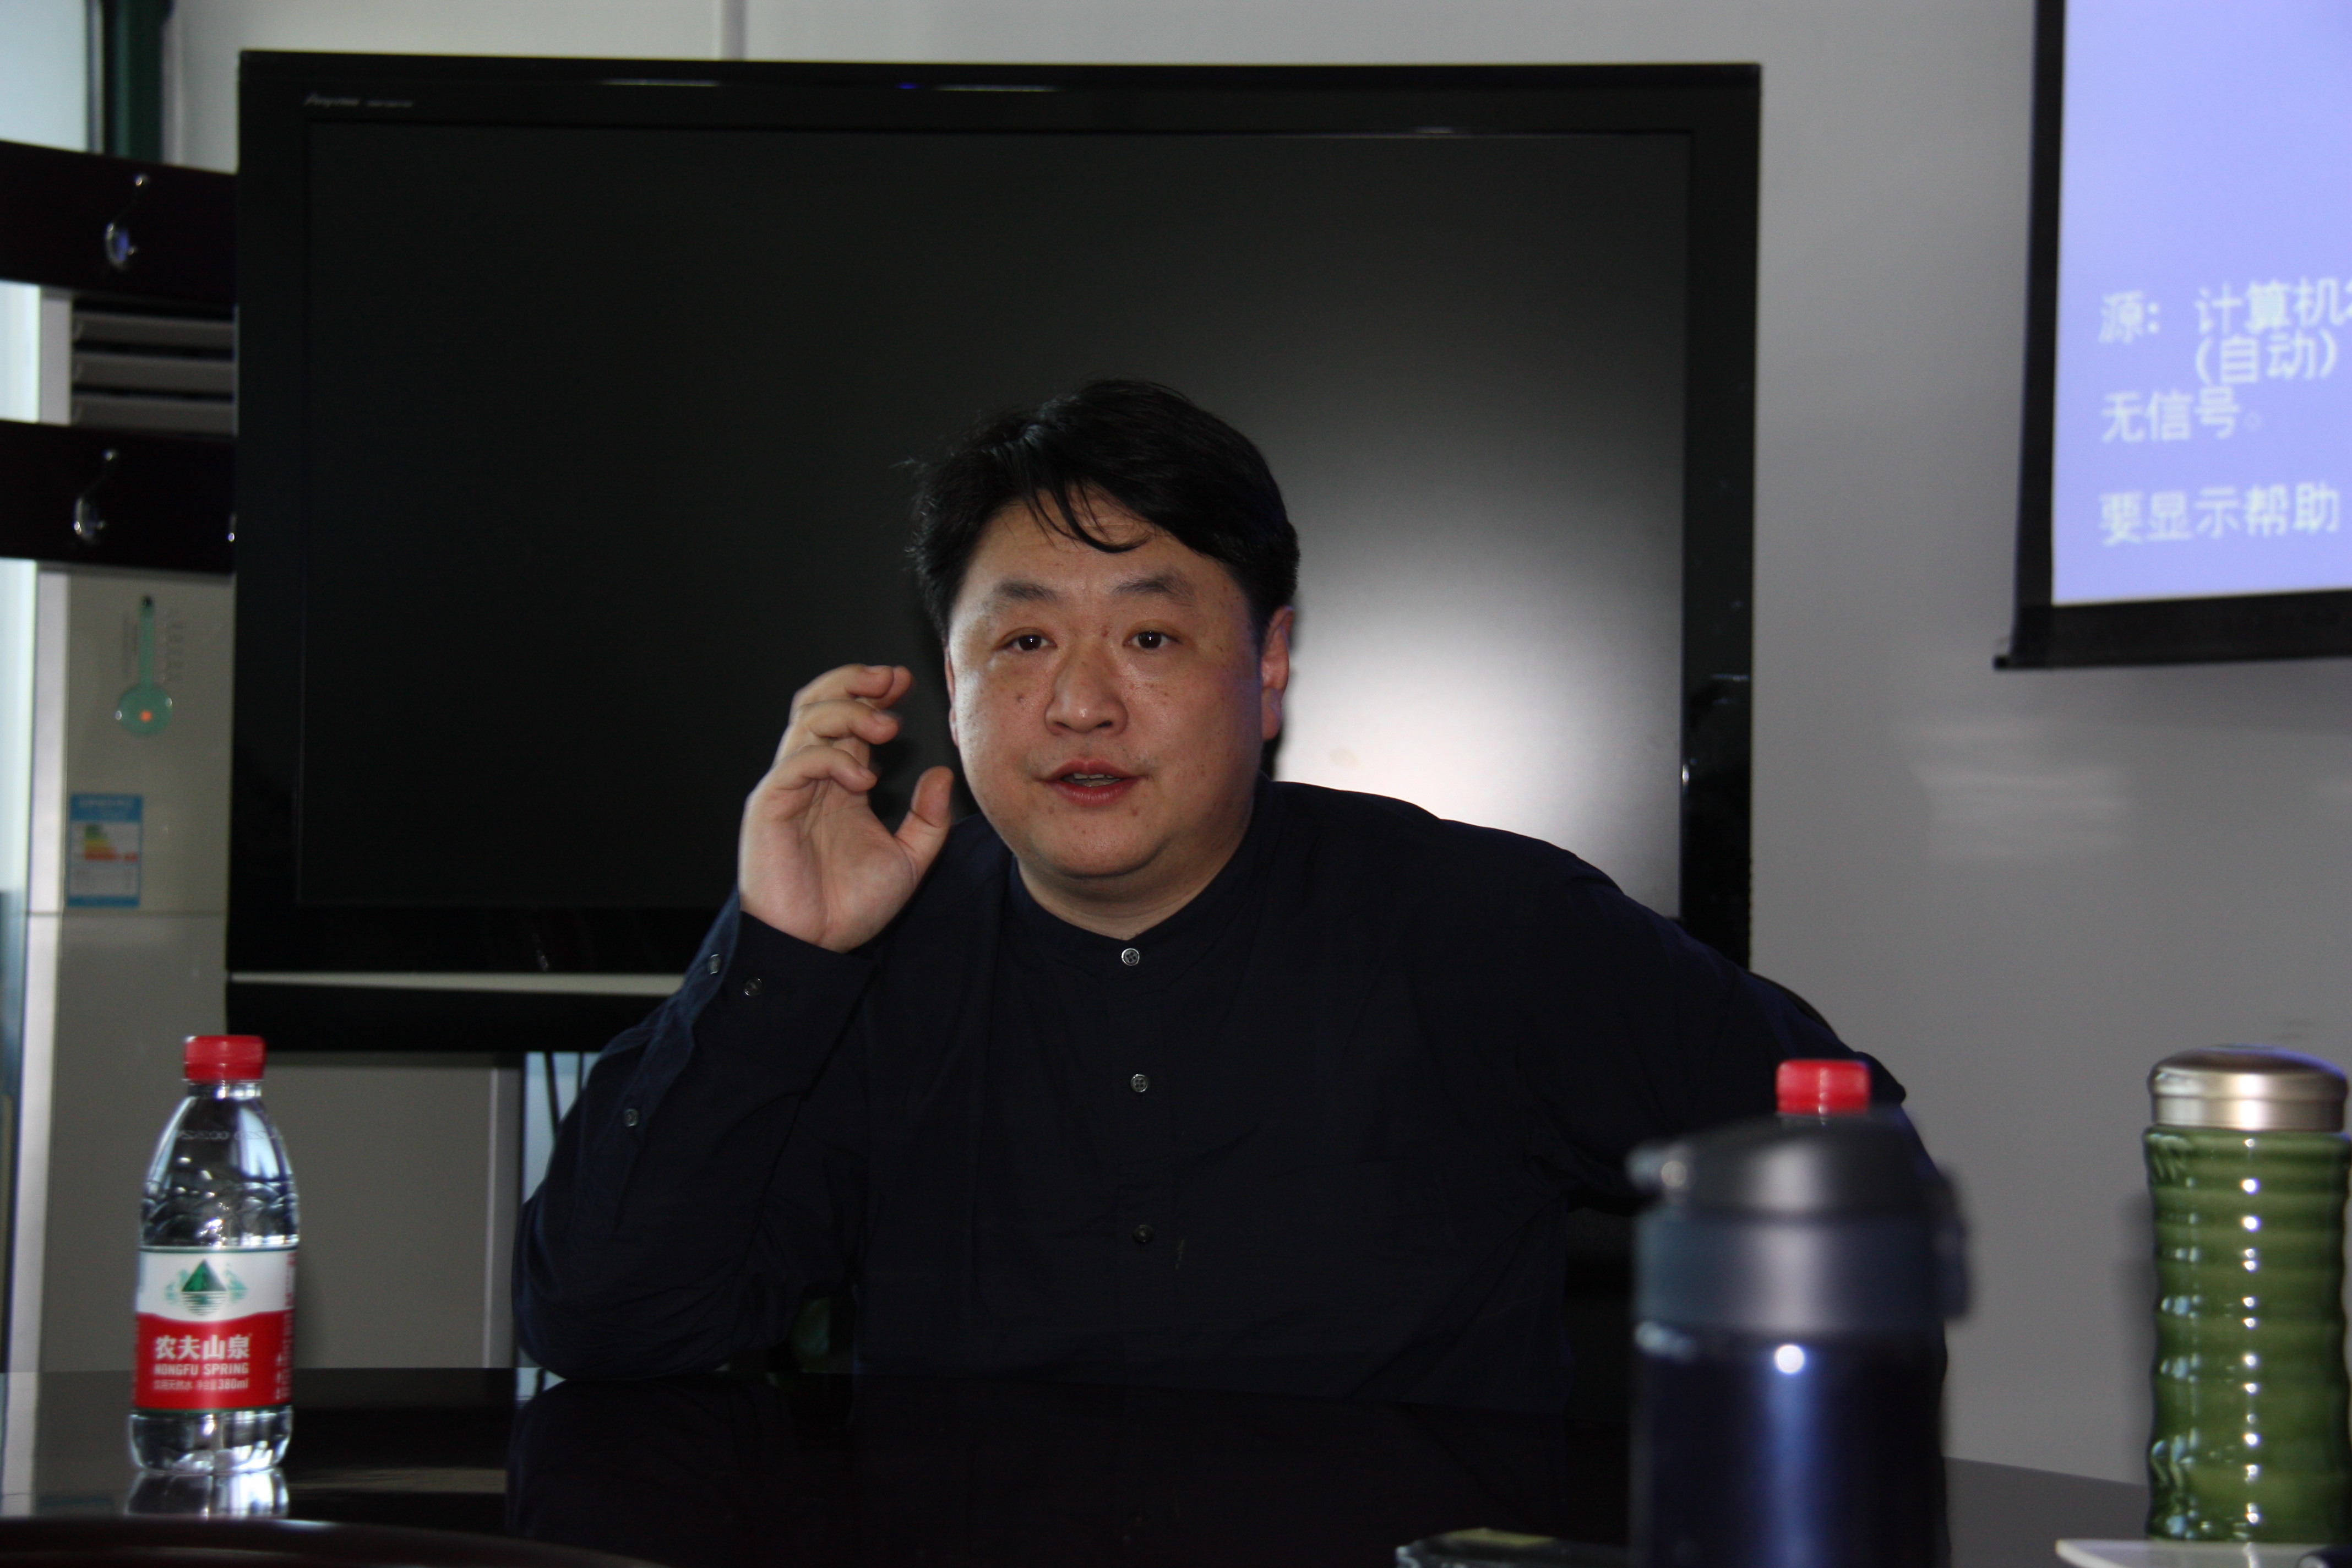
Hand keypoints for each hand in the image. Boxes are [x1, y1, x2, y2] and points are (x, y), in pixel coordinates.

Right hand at [738, 664, 954, 951]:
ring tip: (886, 727)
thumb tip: (942, 776)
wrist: (814, 947)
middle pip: (819, 704)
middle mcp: (811, 777)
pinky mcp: (769, 807)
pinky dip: (831, 758)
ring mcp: (788, 788)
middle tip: (891, 681)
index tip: (905, 682)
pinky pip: (795, 763)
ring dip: (849, 713)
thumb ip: (928, 819)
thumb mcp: (909, 860)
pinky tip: (862, 778)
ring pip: (806, 722)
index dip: (873, 693)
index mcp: (840, 782)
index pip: (849, 719)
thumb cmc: (848, 906)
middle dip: (854, 682)